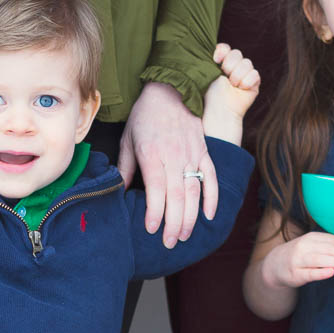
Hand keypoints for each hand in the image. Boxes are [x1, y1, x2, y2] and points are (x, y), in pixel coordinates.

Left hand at [120, 81, 215, 247]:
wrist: (171, 89)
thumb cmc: (145, 116)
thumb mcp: (128, 138)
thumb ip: (126, 166)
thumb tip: (120, 190)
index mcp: (152, 153)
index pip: (156, 188)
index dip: (155, 211)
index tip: (152, 229)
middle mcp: (174, 155)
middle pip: (177, 195)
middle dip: (174, 222)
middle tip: (170, 242)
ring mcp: (191, 154)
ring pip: (194, 190)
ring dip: (191, 216)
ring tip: (185, 235)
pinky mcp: (203, 151)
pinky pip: (211, 177)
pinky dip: (212, 197)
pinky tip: (209, 215)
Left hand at [203, 42, 260, 143]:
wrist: (220, 111)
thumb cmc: (210, 94)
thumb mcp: (207, 73)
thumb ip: (211, 58)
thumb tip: (215, 49)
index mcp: (221, 63)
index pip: (226, 48)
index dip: (222, 51)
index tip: (216, 60)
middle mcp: (234, 67)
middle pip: (237, 53)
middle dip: (229, 65)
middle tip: (224, 77)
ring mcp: (245, 75)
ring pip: (247, 63)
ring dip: (237, 75)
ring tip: (232, 86)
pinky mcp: (254, 84)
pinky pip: (255, 74)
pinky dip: (246, 82)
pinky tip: (241, 89)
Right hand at [260, 230, 333, 289]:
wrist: (275, 265)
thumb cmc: (300, 256)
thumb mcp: (313, 247)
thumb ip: (329, 249)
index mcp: (312, 238)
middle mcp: (305, 246)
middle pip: (328, 249)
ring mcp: (298, 260)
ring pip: (319, 259)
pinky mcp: (294, 274)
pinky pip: (309, 273)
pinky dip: (320, 272)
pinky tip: (331, 272)